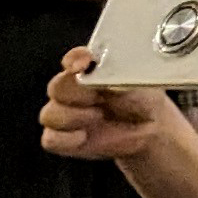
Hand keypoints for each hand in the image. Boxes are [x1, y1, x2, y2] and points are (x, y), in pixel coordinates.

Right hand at [40, 53, 181, 164]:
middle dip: (77, 94)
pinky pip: (50, 139)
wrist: (149, 128)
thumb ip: (119, 77)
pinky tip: (83, 136)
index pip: (73, 59)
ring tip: (98, 116)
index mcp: (91, 69)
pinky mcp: (62, 138)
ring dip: (73, 117)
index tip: (85, 62)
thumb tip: (104, 76)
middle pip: (56, 86)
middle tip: (98, 98)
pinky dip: (66, 139)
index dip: (74, 59)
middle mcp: (73, 89)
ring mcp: (65, 114)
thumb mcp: (138, 83)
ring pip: (49, 113)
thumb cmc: (143, 100)